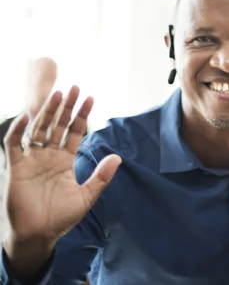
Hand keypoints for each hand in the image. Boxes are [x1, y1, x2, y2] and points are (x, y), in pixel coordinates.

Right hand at [3, 86, 120, 244]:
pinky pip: (14, 144)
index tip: (90, 98)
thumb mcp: (86, 196)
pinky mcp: (16, 168)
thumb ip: (101, 176)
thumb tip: (118, 157)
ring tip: (57, 94)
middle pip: (57, 125)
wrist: (38, 235)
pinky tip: (27, 116)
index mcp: (65, 160)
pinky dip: (19, 130)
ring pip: (39, 129)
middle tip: (74, 88)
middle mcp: (48, 156)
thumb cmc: (61, 217)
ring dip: (47, 112)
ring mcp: (32, 160)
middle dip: (66, 107)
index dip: (81, 115)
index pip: (74, 132)